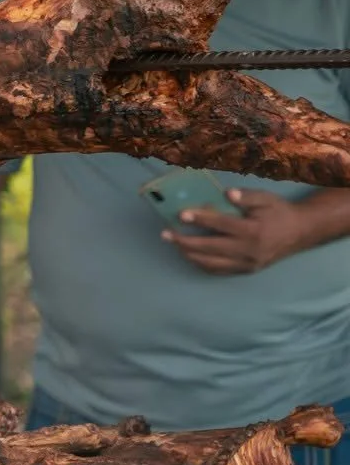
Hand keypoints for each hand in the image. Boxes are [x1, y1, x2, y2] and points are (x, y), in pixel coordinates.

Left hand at [165, 188, 317, 274]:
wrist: (300, 233)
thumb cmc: (279, 212)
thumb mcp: (266, 199)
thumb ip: (246, 197)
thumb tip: (227, 194)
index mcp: (253, 231)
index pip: (221, 225)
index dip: (200, 219)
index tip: (181, 214)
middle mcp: (249, 250)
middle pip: (210, 248)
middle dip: (185, 241)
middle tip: (165, 234)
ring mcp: (248, 264)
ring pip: (212, 263)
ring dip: (190, 254)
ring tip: (174, 244)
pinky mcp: (247, 270)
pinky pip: (220, 271)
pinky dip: (202, 264)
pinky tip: (190, 255)